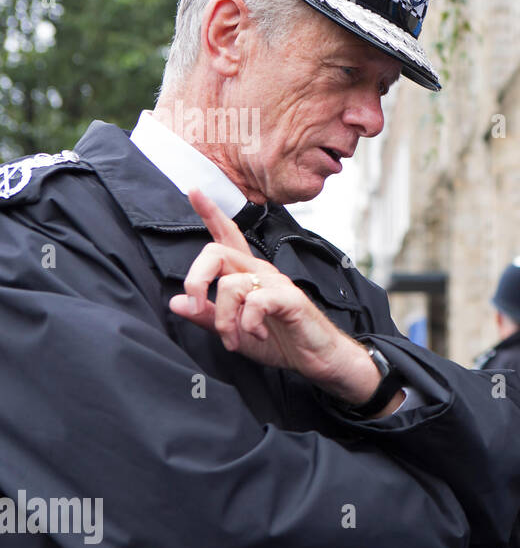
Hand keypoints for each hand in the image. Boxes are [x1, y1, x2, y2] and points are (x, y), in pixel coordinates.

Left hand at [168, 189, 387, 407]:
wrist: (317, 357)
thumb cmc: (281, 341)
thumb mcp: (235, 332)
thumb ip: (207, 317)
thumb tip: (175, 302)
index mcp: (247, 274)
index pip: (227, 235)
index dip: (209, 212)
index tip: (193, 190)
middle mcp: (260, 271)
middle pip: (215, 252)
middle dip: (195, 279)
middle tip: (197, 307)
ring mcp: (275, 282)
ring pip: (230, 284)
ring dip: (224, 319)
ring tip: (234, 339)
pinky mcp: (288, 298)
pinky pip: (254, 302)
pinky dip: (247, 324)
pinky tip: (257, 335)